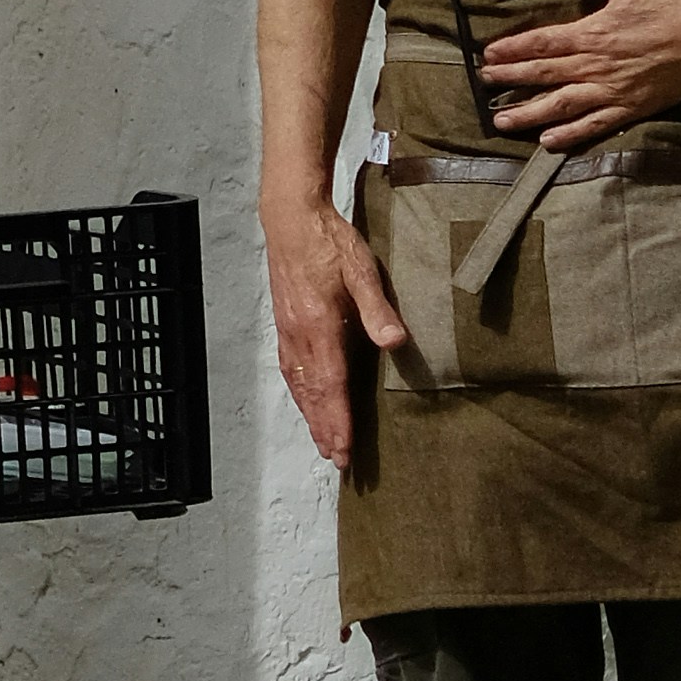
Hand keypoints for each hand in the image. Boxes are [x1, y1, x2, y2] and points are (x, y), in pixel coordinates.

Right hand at [260, 191, 406, 473]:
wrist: (291, 219)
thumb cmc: (330, 242)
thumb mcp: (362, 270)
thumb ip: (377, 308)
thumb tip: (396, 343)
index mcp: (320, 328)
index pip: (331, 386)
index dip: (338, 422)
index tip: (344, 451)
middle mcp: (300, 337)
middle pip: (313, 394)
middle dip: (325, 429)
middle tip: (337, 461)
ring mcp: (288, 332)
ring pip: (300, 385)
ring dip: (311, 416)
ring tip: (322, 441)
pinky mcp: (285, 324)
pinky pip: (291, 370)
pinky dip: (300, 394)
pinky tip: (305, 401)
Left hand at [481, 0, 680, 146]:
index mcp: (594, 32)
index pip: (542, 43)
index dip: (513, 50)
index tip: (488, 55)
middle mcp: (598, 66)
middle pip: (545, 76)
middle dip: (512, 80)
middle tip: (484, 85)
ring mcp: (615, 90)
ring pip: (563, 106)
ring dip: (530, 114)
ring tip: (503, 121)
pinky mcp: (633, 108)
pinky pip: (595, 125)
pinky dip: (571, 135)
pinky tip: (549, 143)